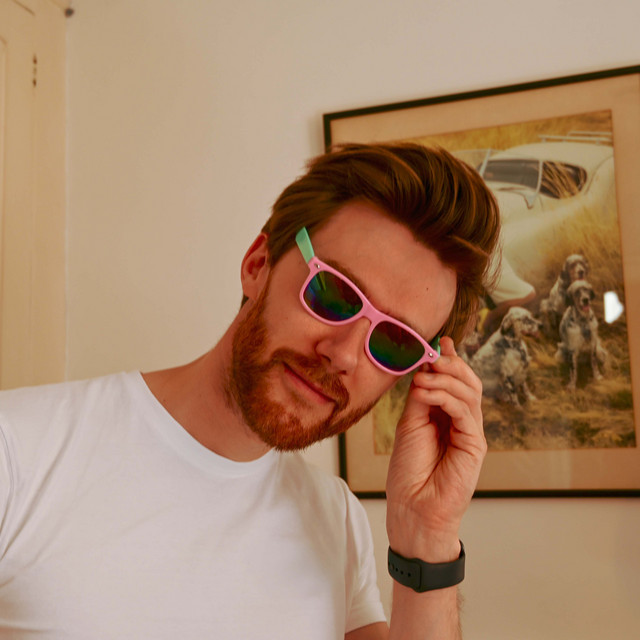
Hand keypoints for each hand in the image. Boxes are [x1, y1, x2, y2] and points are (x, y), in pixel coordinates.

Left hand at [385, 337, 486, 559]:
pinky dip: (447, 397)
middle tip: (434, 356)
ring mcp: (471, 432)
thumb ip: (421, 397)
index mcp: (446, 415)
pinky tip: (428, 393)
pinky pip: (466, 412)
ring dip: (445, 379)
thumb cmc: (408, 469)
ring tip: (423, 378)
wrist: (412, 507)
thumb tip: (426, 368)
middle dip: (452, 365)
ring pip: (470, 393)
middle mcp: (462, 421)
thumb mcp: (410, 423)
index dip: (450, 360)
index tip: (441, 341)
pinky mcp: (475, 445)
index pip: (454, 381)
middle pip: (467, 383)